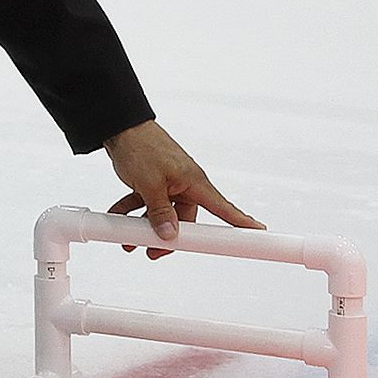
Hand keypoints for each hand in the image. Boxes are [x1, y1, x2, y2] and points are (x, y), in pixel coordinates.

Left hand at [105, 120, 259, 255]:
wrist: (118, 126)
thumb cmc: (140, 146)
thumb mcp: (150, 183)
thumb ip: (159, 211)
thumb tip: (170, 235)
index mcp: (194, 182)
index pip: (224, 208)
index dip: (242, 222)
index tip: (260, 233)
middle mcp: (184, 184)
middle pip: (185, 219)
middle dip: (170, 237)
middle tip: (155, 251)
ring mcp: (168, 184)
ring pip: (162, 214)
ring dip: (146, 227)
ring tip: (132, 240)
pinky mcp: (152, 183)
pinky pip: (146, 203)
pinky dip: (132, 211)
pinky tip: (119, 219)